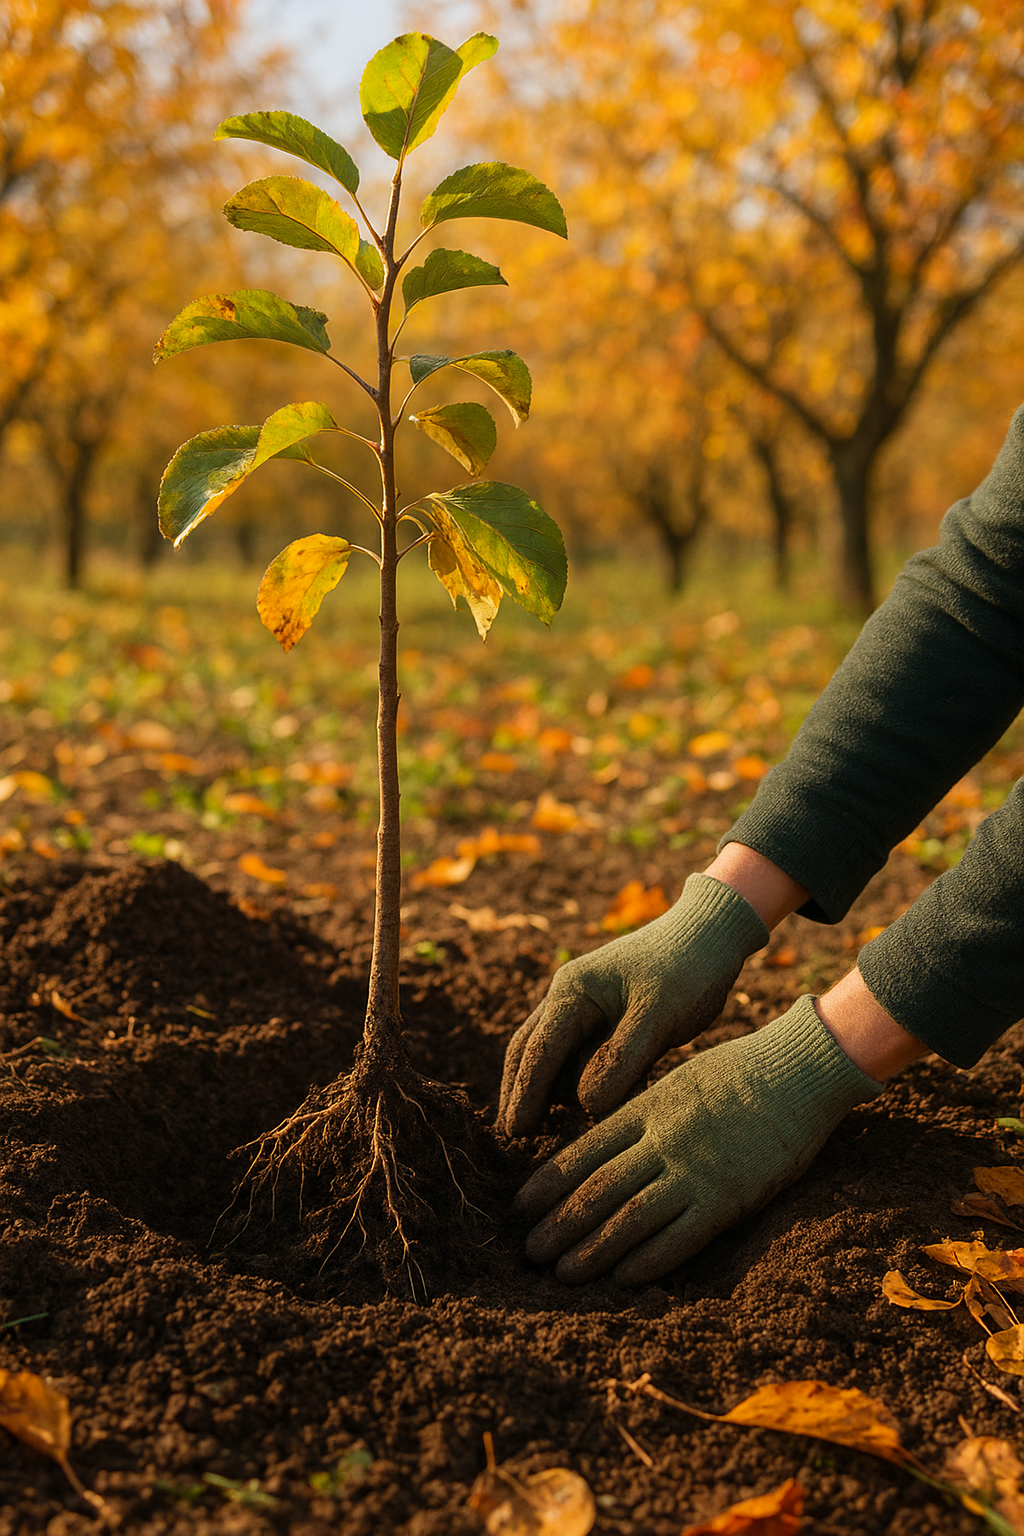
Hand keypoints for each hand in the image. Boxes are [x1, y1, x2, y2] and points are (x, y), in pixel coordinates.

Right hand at [497, 872, 767, 1135]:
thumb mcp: (658, 1015)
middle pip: (530, 1051)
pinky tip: (585, 1106)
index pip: (539, 1052)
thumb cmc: (687, 968)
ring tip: (547, 1128)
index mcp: (573, 992)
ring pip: (553, 1055)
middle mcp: (569, 997)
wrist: (711, 932)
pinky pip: (579, 1055)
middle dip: (520, 1092)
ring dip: (550, 1088)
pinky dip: (576, 1080)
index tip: (513, 1133)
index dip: (525, 1095)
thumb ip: (621, 1058)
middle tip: (512, 1136)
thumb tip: (584, 1104)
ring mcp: (585, 1007)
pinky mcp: (606, 1018)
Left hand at [515, 995, 880, 1285]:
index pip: (583, 1151)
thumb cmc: (739, 1073)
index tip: (520, 1206)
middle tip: (529, 1252)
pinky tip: (623, 1278)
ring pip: (630, 1218)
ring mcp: (695, 1171)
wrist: (798, 1071)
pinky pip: (680, 1237)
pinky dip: (647, 1260)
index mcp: (647, 1109)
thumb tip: (603, 1140)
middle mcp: (662, 1141)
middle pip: (597, 1189)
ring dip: (592, 1250)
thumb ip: (641, 1112)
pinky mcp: (728, 1199)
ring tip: (562, 1273)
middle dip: (559, 1224)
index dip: (548, 1183)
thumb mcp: (677, 1081)